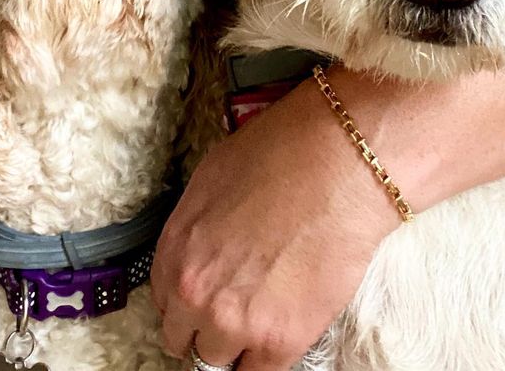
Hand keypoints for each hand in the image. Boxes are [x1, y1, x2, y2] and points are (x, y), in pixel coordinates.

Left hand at [150, 74, 400, 370]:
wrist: (340, 164)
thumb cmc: (283, 153)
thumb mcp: (216, 175)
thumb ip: (197, 225)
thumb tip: (202, 248)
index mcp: (176, 248)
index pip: (163, 301)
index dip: (186, 299)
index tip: (204, 298)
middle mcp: (195, 291)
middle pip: (185, 339)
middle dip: (206, 325)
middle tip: (235, 308)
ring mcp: (235, 321)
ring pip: (219, 362)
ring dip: (237, 344)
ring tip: (263, 316)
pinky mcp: (281, 339)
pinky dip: (266, 358)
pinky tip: (282, 333)